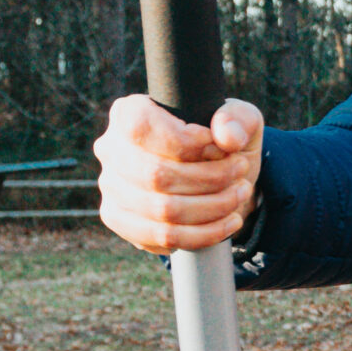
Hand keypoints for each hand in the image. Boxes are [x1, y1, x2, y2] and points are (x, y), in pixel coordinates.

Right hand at [95, 95, 263, 252]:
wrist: (213, 175)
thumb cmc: (220, 141)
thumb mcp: (238, 120)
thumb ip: (237, 119)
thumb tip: (228, 137)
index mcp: (129, 112)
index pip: (143, 128)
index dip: (187, 143)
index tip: (222, 148)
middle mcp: (111, 149)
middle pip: (156, 175)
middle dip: (211, 178)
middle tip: (241, 172)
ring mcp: (111, 187)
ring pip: (162, 211)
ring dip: (213, 207)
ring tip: (240, 194)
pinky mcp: (120, 220)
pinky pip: (162, 237)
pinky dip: (204, 234)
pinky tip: (228, 222)